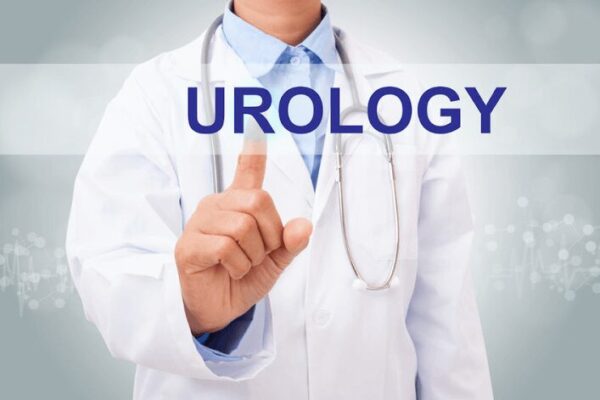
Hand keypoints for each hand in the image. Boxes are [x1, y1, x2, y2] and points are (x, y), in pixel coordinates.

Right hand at [175, 135, 312, 334]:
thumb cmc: (241, 278)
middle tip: (259, 254)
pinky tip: (229, 270)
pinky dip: (238, 265)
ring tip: (241, 264)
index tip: (256, 125)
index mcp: (239, 205)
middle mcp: (217, 206)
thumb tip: (303, 226)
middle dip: (270, 234)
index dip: (253, 150)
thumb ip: (289, 243)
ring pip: (243, 226)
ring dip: (253, 254)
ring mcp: (200, 224)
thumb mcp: (274, 261)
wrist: (217, 310)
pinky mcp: (189, 246)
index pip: (247, 170)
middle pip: (258, 201)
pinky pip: (226, 247)